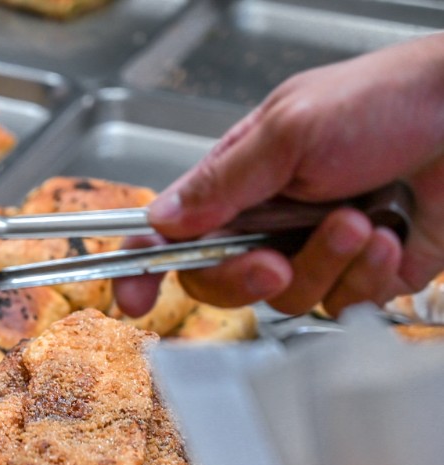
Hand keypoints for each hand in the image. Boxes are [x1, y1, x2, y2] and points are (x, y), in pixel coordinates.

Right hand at [115, 32, 443, 316]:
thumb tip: (160, 220)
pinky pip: (341, 304)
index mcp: (240, 179)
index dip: (144, 267)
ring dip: (324, 262)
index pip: (172, 231)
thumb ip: (222, 182)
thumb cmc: (389, 101)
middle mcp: (270, 219)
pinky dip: (367, 274)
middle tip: (274, 261)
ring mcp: (315, 249)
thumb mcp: (290, 131)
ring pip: (285, 298)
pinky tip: (390, 234)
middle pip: (220, 280)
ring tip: (360, 219)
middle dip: (245, 277)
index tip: (132, 300)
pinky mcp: (363, 275)